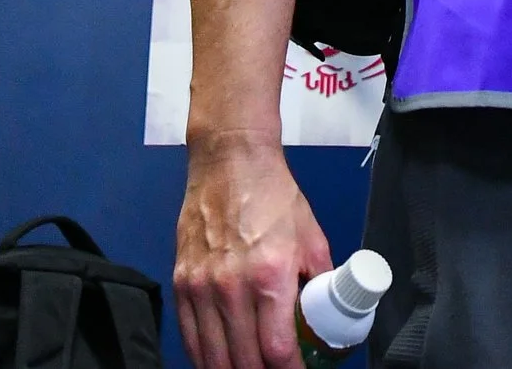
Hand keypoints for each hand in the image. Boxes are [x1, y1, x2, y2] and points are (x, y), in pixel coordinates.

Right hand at [175, 135, 332, 368]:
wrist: (230, 163)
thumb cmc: (273, 196)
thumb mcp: (312, 237)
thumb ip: (321, 279)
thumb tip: (330, 312)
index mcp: (270, 276)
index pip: (276, 348)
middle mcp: (231, 287)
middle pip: (242, 360)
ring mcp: (201, 287)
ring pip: (212, 356)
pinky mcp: (181, 283)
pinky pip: (188, 336)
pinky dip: (203, 356)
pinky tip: (218, 361)